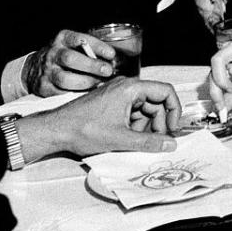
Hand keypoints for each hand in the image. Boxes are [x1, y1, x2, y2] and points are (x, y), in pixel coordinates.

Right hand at [23, 29, 115, 96]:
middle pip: (71, 59)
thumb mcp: (72, 46)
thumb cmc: (62, 56)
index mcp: (62, 39)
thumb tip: (114, 62)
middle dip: (92, 66)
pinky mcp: (44, 88)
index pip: (79, 39)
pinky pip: (62, 93)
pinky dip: (77, 94)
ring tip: (99, 83)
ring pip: (65, 79)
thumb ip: (90, 51)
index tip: (111, 54)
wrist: (34, 69)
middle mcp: (53, 53)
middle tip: (107, 71)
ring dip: (86, 82)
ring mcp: (47, 71)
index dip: (97, 46)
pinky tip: (88, 93)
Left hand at [24, 77, 181, 159]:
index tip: (172, 129)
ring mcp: (118, 93)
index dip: (174, 110)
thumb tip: (170, 144)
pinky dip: (135, 124)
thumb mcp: (120, 138)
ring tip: (136, 141)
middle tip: (157, 141)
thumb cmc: (83, 129)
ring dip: (146, 125)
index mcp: (130, 88)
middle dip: (159, 122)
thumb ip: (148, 142)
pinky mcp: (112, 102)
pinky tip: (127, 138)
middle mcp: (126, 86)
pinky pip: (132, 111)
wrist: (57, 129)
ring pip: (145, 108)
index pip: (165, 91)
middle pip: (156, 101)